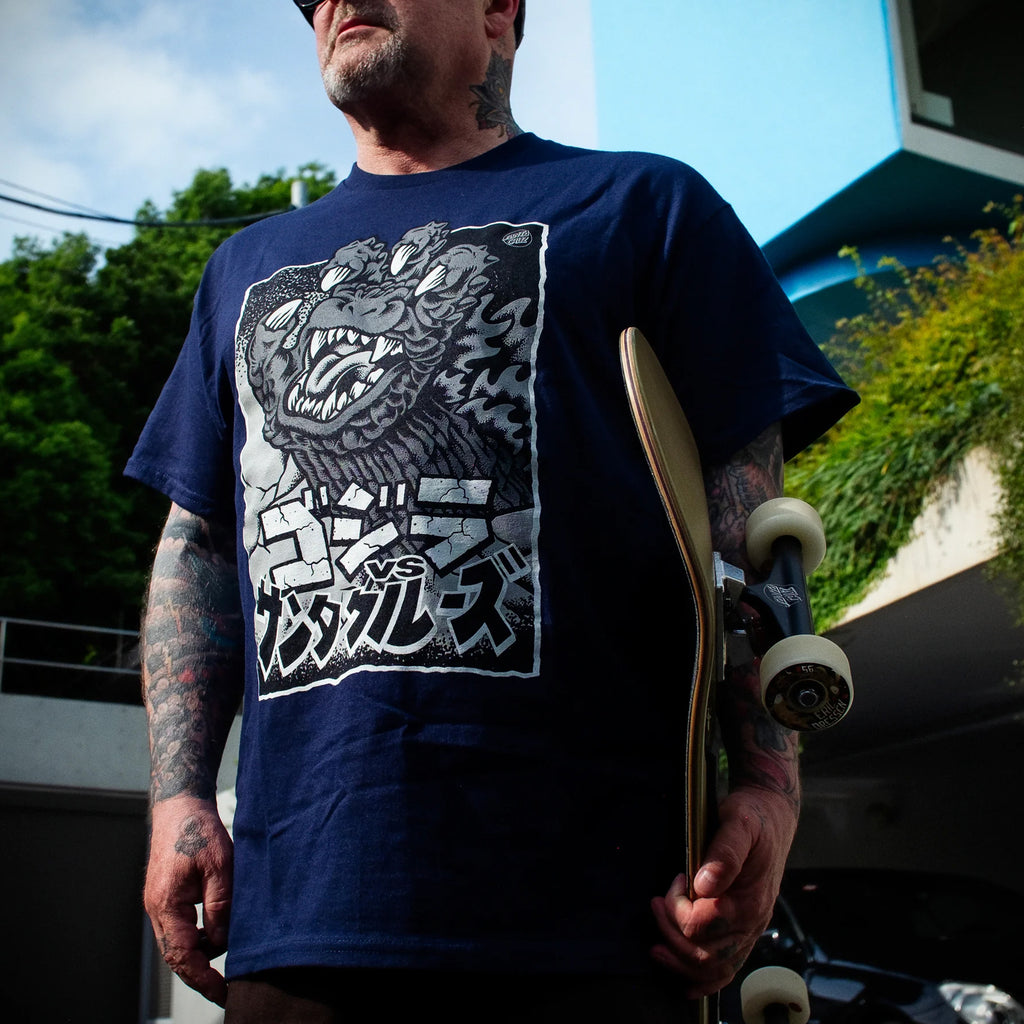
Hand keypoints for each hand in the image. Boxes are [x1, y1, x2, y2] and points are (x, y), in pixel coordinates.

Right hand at [144, 795, 233, 1006]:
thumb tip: (222, 941)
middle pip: (177, 955)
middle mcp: (158, 909)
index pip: (182, 955)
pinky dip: (200, 936)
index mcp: (166, 904)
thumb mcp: (220, 866)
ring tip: (231, 956)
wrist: (181, 806)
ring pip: (180, 942)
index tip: (223, 993)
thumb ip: (221, 906)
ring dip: (203, 953)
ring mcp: (161, 904)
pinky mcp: (168, 897)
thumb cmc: (198, 830)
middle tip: (228, 988)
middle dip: (201, 974)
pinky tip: (220, 932)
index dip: (203, 979)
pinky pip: (182, 927)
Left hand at [649, 785, 797, 996]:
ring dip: (681, 962)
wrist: (773, 818)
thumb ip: (725, 852)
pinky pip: (726, 970)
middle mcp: (753, 923)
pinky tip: (685, 981)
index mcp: (749, 900)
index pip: (702, 925)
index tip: (675, 880)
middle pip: (704, 954)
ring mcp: (750, 931)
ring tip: (656, 948)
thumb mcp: (739, 823)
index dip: (678, 908)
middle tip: (655, 906)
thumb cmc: (753, 818)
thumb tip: (704, 884)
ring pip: (714, 969)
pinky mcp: (745, 931)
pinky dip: (704, 980)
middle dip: (671, 935)